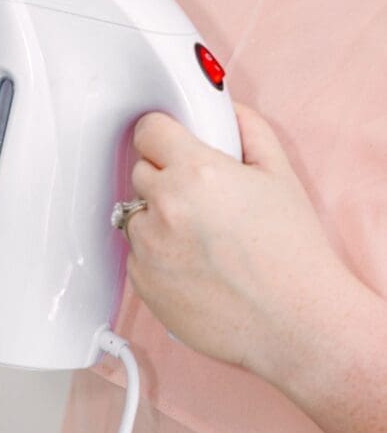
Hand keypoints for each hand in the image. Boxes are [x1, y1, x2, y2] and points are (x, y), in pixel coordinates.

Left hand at [125, 101, 348, 377]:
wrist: (296, 322)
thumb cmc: (292, 253)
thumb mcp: (279, 174)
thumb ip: (248, 129)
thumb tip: (226, 110)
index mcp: (195, 171)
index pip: (148, 130)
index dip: (163, 135)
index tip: (170, 143)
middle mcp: (165, 206)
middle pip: (141, 170)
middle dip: (165, 177)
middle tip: (200, 198)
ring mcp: (149, 248)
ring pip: (136, 214)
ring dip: (158, 218)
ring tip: (201, 238)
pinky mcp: (143, 283)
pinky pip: (137, 255)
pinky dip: (157, 256)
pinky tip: (193, 266)